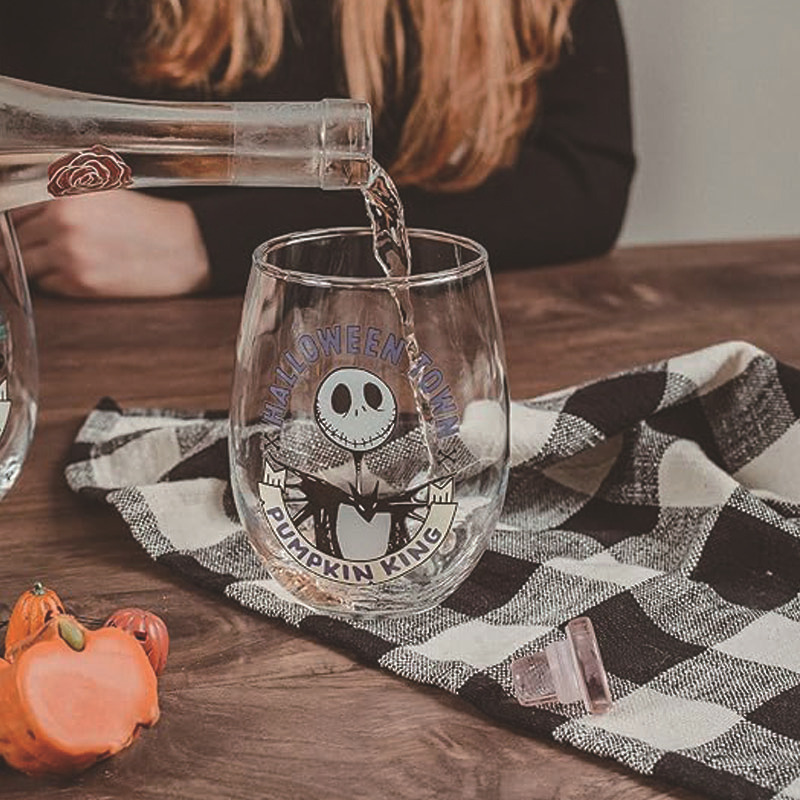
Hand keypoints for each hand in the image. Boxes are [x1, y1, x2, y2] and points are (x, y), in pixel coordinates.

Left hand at [11, 191, 210, 297]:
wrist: (187, 251)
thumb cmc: (150, 222)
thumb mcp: (104, 191)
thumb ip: (62, 197)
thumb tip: (19, 215)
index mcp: (68, 190)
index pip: (13, 206)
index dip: (12, 220)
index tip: (14, 230)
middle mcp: (64, 219)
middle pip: (13, 235)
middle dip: (18, 244)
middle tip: (31, 250)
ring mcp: (70, 252)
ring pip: (22, 263)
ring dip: (30, 266)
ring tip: (52, 264)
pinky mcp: (81, 282)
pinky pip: (45, 284)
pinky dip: (51, 282)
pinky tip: (74, 274)